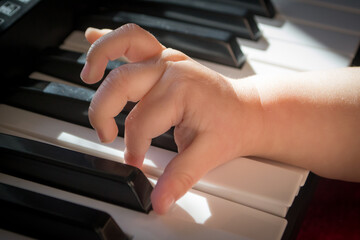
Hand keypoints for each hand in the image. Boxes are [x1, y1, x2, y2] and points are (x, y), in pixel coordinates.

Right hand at [81, 24, 261, 213]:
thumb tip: (159, 201)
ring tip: (87, 76)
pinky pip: (135, 40)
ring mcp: (168, 59)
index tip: (137, 162)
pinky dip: (112, 40)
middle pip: (121, 84)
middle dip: (105, 112)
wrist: (249, 110)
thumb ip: (180, 177)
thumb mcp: (209, 154)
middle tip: (107, 136)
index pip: (140, 122)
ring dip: (100, 56)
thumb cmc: (233, 125)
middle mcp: (170, 68)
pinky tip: (93, 36)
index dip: (134, 147)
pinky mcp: (166, 58)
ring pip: (124, 45)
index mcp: (180, 90)